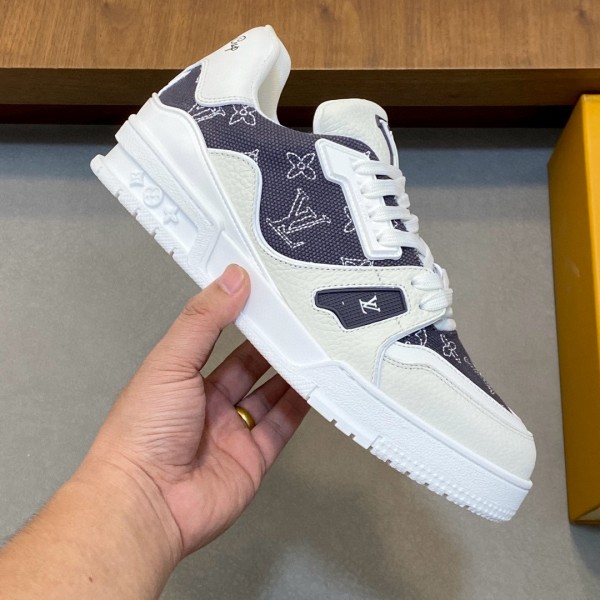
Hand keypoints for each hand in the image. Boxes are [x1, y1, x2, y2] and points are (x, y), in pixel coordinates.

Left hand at [84, 264, 308, 558]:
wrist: (147, 503)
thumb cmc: (142, 434)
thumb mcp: (171, 361)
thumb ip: (204, 320)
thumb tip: (231, 280)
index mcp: (180, 379)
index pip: (216, 340)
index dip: (239, 319)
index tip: (264, 299)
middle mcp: (205, 405)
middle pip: (247, 368)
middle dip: (270, 347)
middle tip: (295, 324)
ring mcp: (230, 433)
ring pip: (268, 396)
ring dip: (289, 375)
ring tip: (312, 349)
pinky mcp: (252, 458)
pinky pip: (281, 427)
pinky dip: (299, 408)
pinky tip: (313, 389)